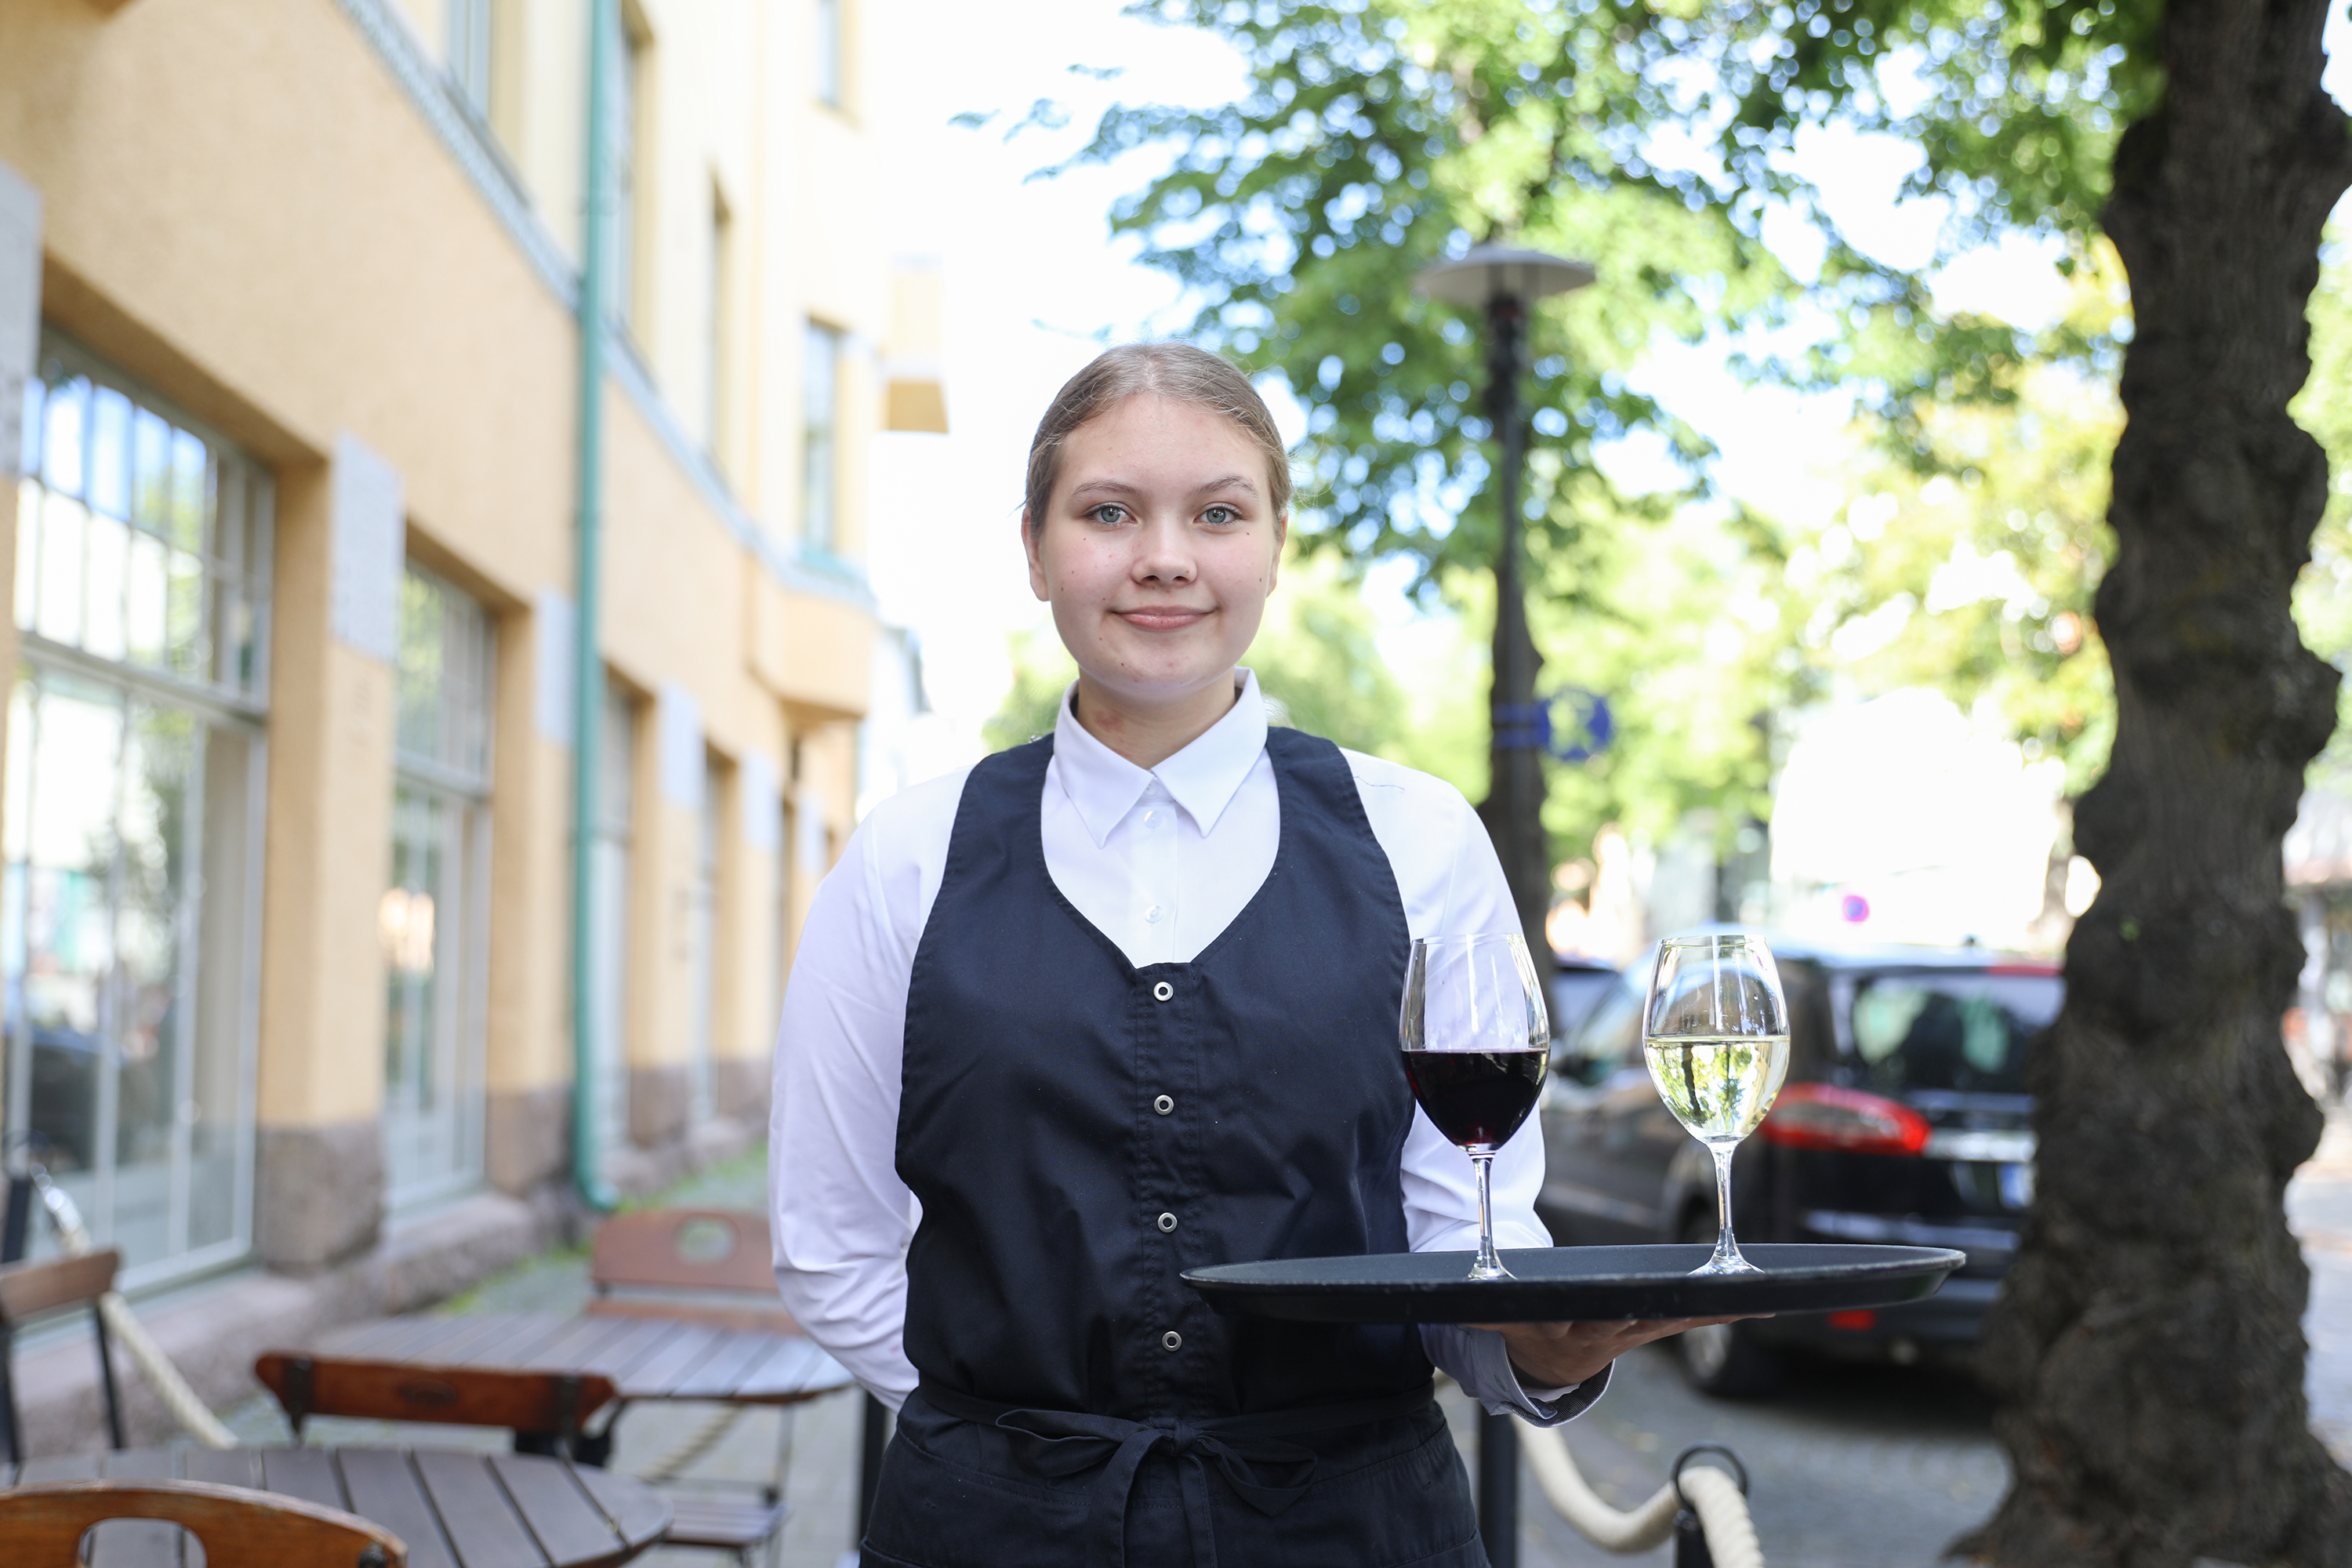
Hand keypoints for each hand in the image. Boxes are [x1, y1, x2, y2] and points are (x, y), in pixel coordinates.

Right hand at [1464, 1316, 1760, 1389]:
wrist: (1543, 1369)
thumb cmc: (1520, 1321)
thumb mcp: (1493, 1319)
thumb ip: (1477, 1309)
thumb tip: (1444, 1300)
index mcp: (1555, 1328)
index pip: (1576, 1317)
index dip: (1598, 1311)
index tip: (1613, 1304)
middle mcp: (1594, 1335)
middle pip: (1630, 1316)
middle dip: (1660, 1304)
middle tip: (1690, 1293)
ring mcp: (1623, 1335)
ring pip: (1665, 1315)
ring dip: (1701, 1306)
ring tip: (1742, 1293)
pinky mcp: (1644, 1329)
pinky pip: (1683, 1317)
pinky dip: (1715, 1308)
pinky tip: (1756, 1300)